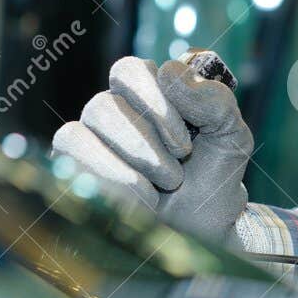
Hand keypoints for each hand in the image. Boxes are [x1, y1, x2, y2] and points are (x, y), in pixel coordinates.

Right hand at [52, 55, 251, 244]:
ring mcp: (86, 141)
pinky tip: (142, 200)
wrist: (206, 226)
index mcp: (147, 90)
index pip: (128, 71)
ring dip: (127, 169)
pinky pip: (67, 164)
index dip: (155, 105)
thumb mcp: (230, 133)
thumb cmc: (215, 174)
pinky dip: (110, 184)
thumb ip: (214, 99)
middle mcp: (111, 109)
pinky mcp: (70, 173)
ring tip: (161, 188)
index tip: (185, 143)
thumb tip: (171, 71)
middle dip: (145, 146)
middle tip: (176, 173)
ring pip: (78, 136)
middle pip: (102, 107)